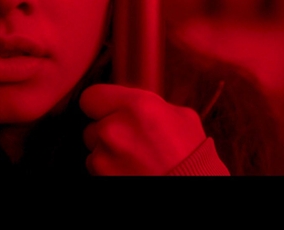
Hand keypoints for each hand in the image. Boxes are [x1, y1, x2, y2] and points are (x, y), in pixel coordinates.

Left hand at [79, 84, 206, 175]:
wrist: (192, 187)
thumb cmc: (191, 157)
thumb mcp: (181, 117)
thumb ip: (151, 106)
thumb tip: (135, 103)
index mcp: (136, 106)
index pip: (91, 96)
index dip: (101, 105)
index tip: (108, 111)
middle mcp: (114, 129)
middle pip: (93, 125)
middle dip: (109, 132)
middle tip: (132, 141)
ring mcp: (104, 158)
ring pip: (94, 149)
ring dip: (108, 153)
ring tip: (135, 159)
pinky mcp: (100, 177)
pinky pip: (97, 170)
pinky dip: (110, 170)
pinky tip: (132, 171)